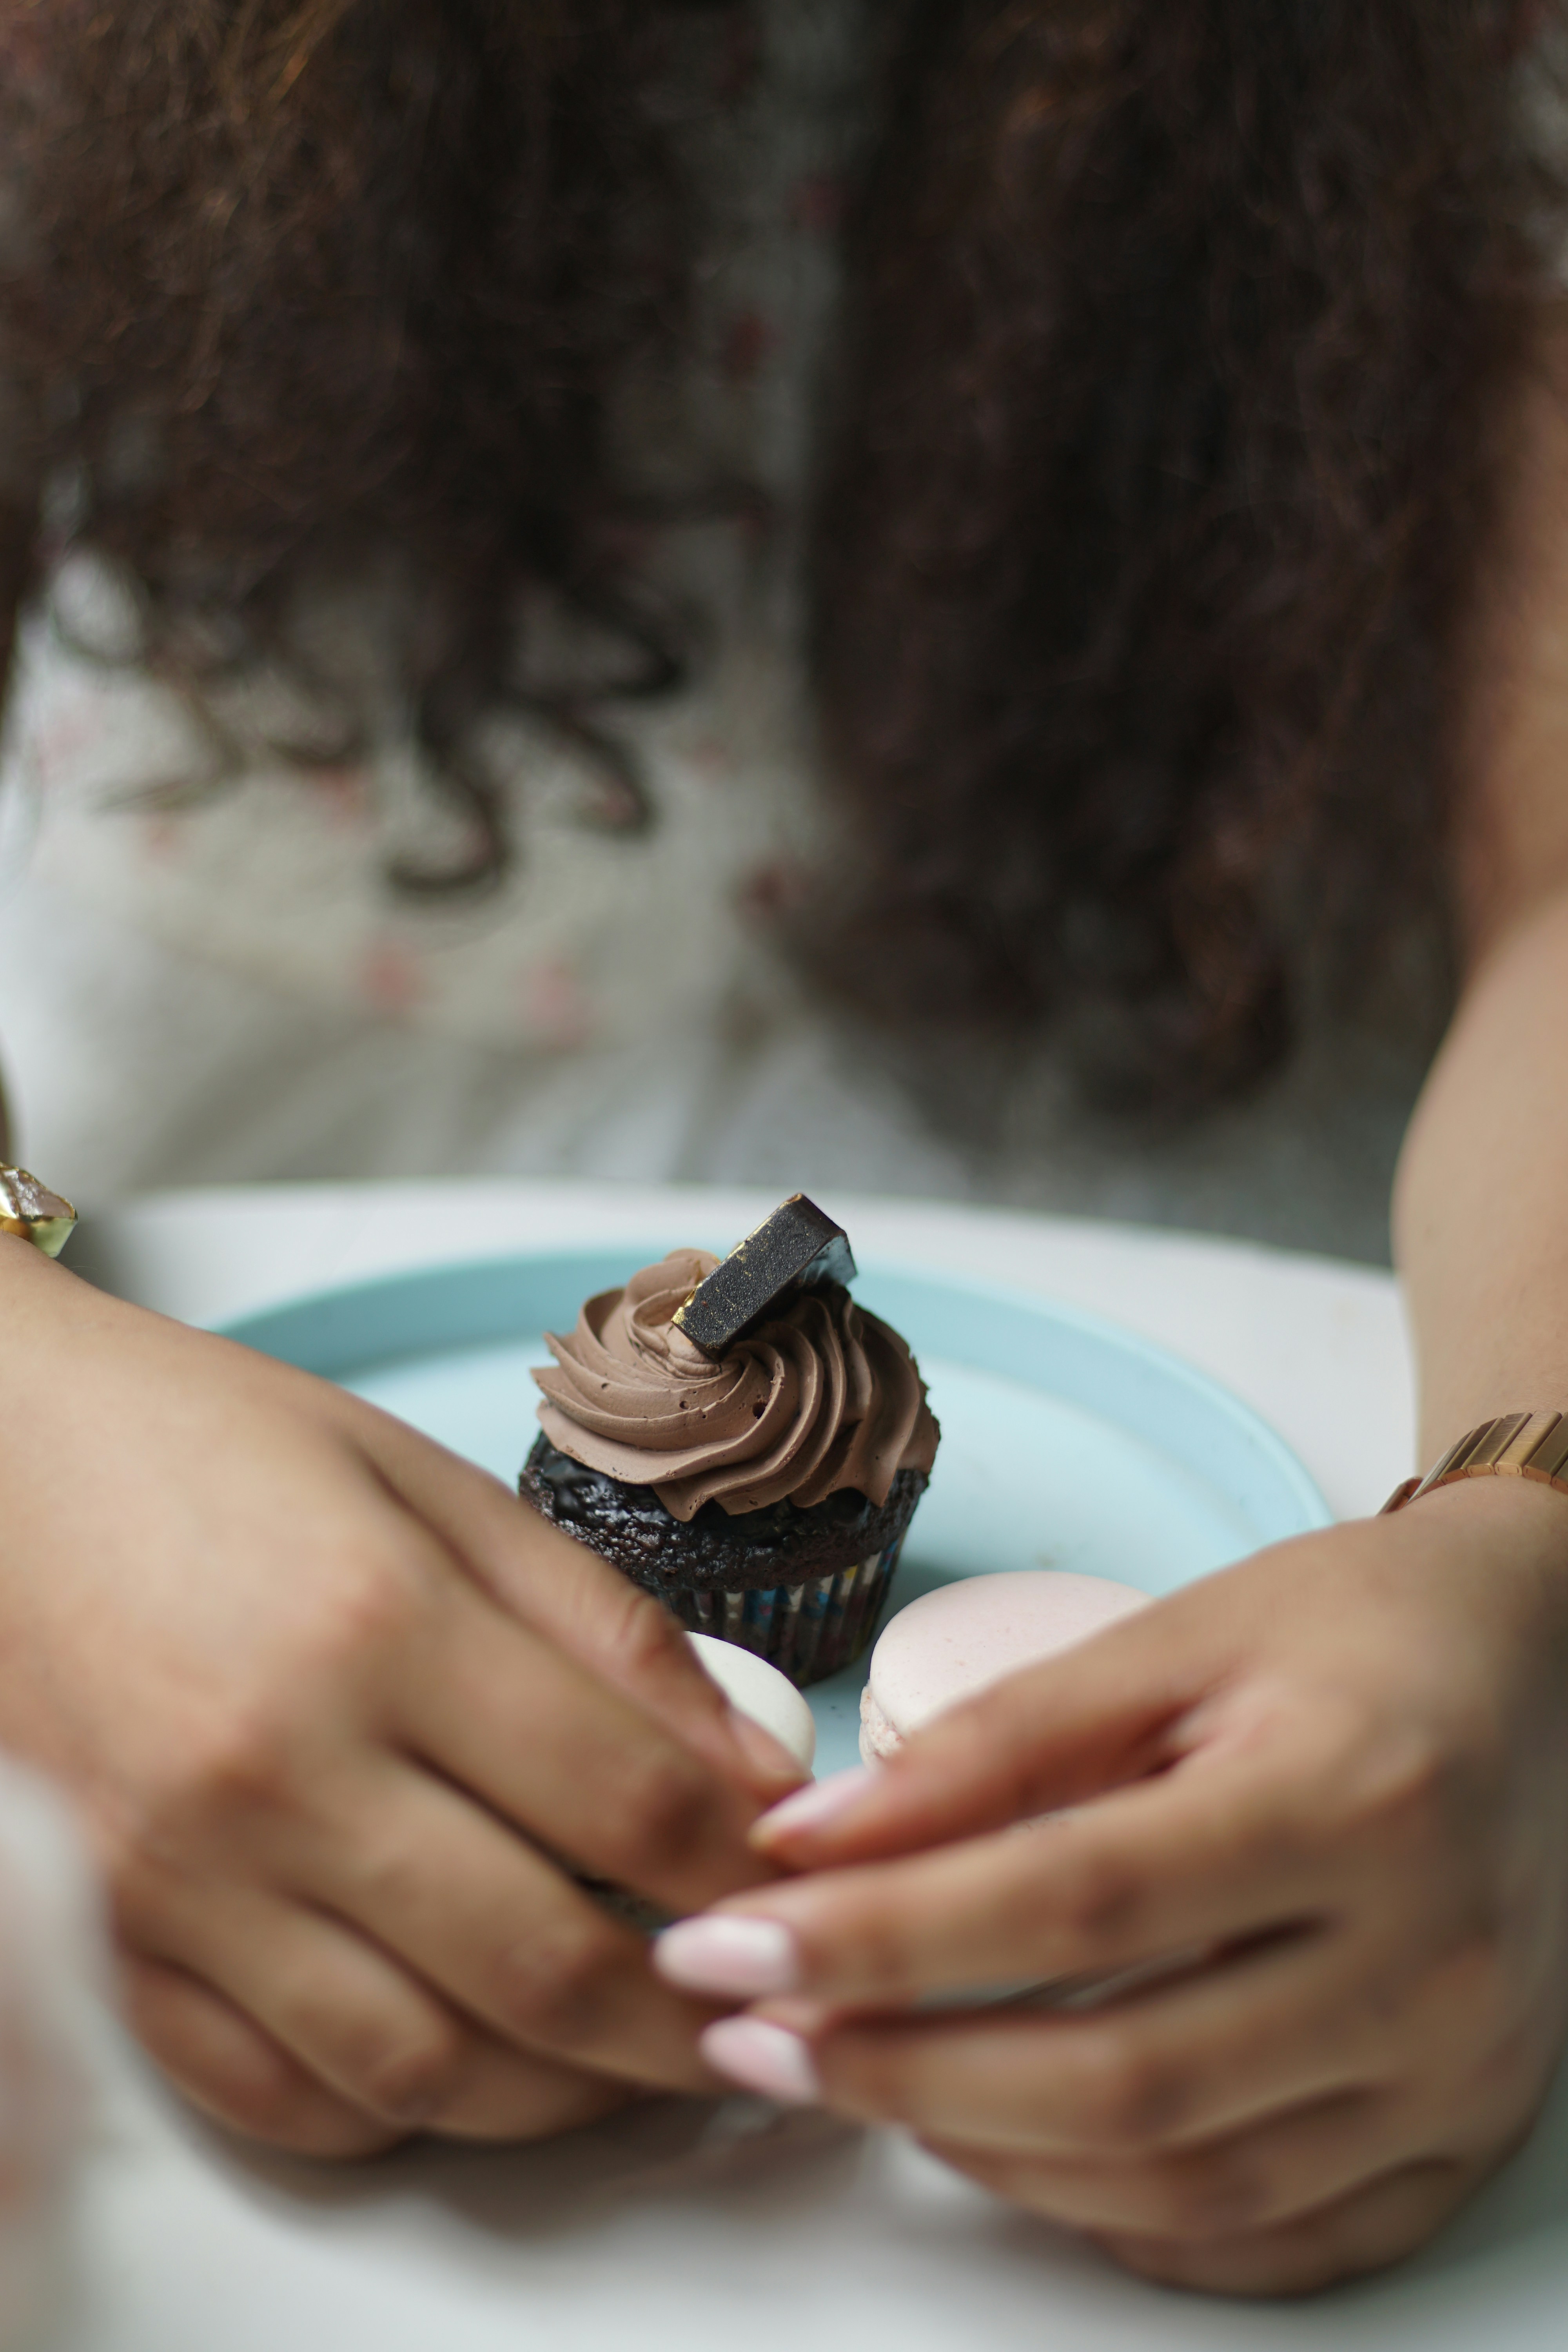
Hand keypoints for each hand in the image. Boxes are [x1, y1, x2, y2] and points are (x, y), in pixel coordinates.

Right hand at [0, 1242, 800, 2156]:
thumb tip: (748, 1758)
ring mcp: (183, 1877)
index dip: (746, 1859)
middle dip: (689, 2016)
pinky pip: (279, 2095)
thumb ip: (603, 1628)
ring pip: (425, 2066)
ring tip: (639, 2048)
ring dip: (565, 2089)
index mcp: (378, 1631)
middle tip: (761, 2006)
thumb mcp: (433, 1487)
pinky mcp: (112, 1937)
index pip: (628, 1802)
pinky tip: (469, 2057)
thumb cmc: (214, 1448)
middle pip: (545, 1964)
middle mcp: (278, 1772)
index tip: (799, 1871)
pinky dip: (400, 2109)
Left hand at [655, 1482, 1567, 2294]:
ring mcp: (1456, 2073)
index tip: (730, 1940)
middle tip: (752, 2034)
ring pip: (1182, 2184)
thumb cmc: (1351, 1628)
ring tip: (849, 2076)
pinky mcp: (1459, 2136)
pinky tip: (1001, 2149)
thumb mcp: (1175, 1637)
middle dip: (901, 2069)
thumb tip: (814, 1839)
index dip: (881, 1937)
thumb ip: (997, 1743)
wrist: (1540, 1665)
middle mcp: (1426, 1959)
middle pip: (1122, 2075)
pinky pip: (1268, 2238)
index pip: (1074, 1905)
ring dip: (984, 2151)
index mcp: (1353, 1799)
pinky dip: (1112, 2216)